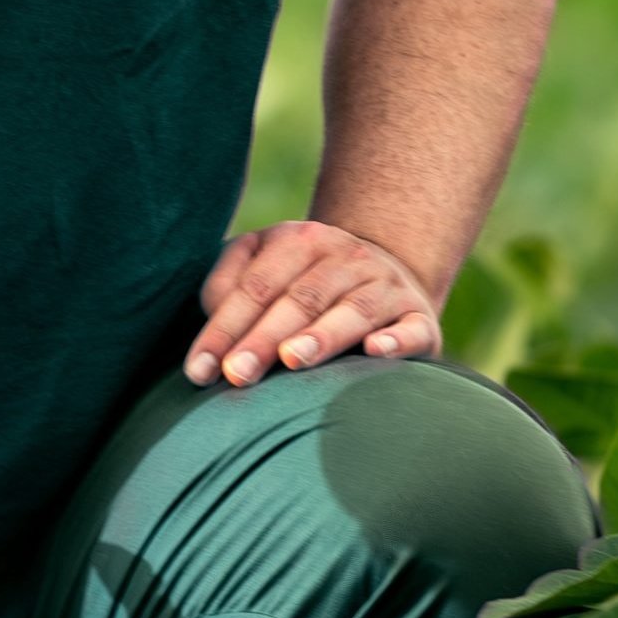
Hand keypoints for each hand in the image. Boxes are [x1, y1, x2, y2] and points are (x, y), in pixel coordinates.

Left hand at [188, 220, 442, 388]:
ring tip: (292, 359)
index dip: (224, 328)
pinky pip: (412, 328)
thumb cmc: (302, 282)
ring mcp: (385, 285)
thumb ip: (230, 284)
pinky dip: (397, 339)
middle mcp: (345, 257)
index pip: (255, 287)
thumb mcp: (263, 266)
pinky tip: (377, 351)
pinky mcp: (418, 316)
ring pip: (353, 309)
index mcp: (298, 242)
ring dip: (323, 335)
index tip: (199, 370)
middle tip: (236, 374)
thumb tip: (213, 313)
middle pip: (300, 299)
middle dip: (263, 339)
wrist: (383, 272)